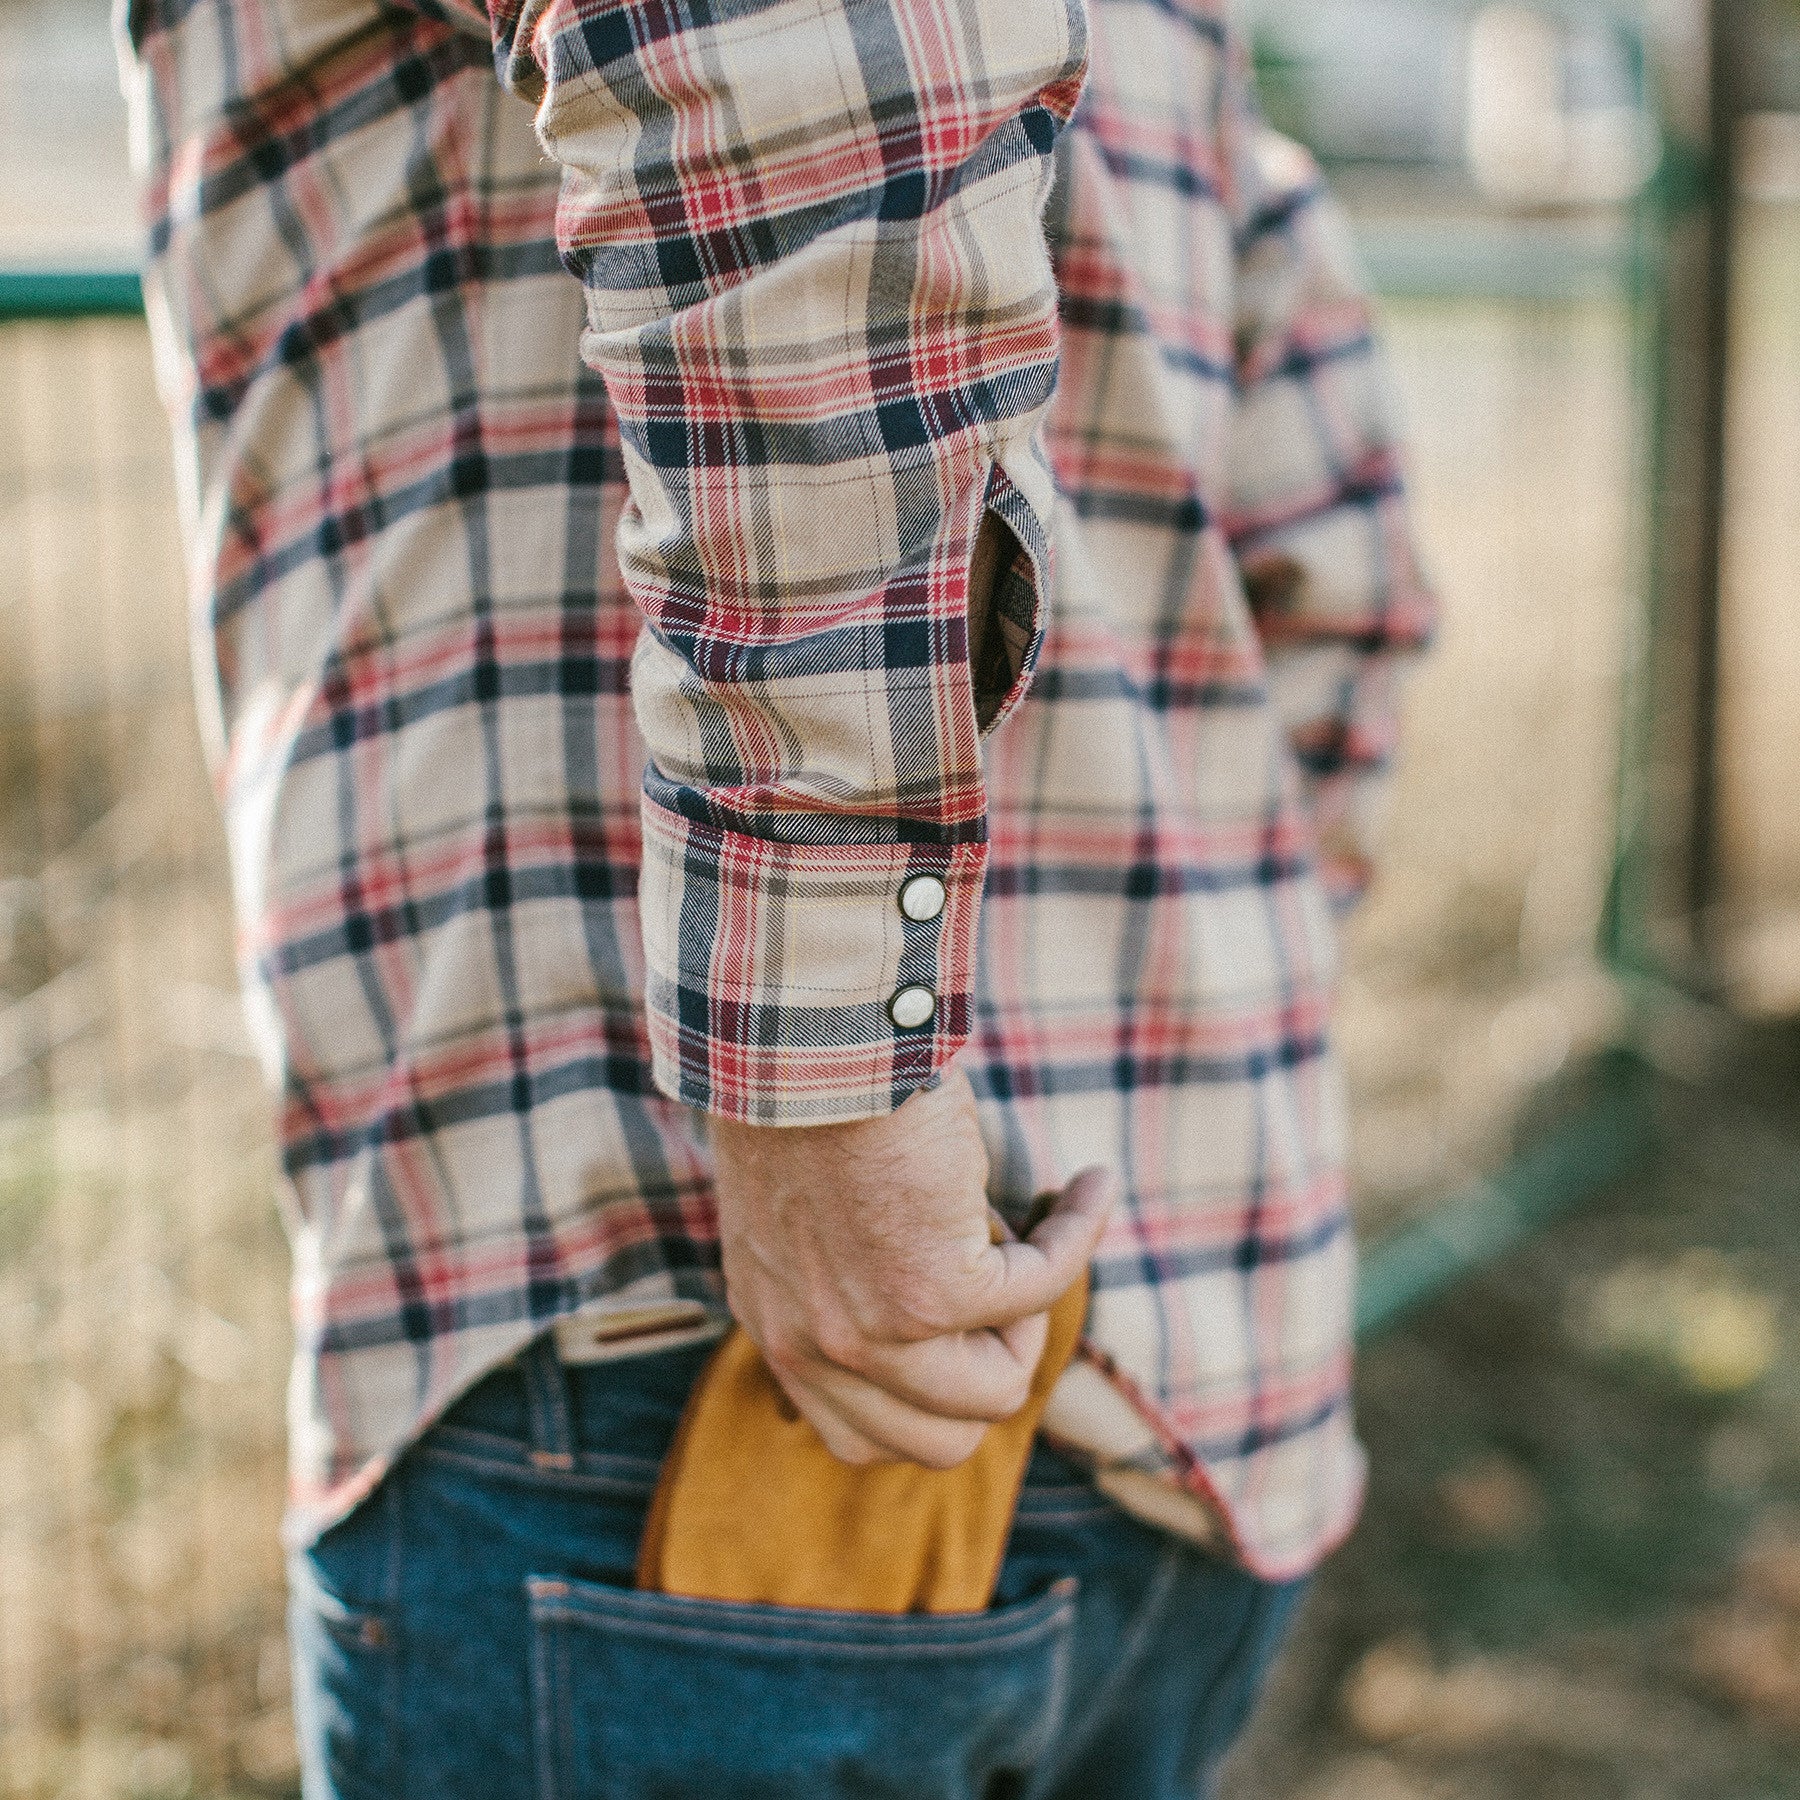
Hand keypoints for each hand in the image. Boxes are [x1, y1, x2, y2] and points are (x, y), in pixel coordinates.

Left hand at [710, 1065, 1114, 1468]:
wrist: (802, 1034)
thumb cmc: (809, 1089)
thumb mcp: (808, 1209)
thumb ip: (848, 1269)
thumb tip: (958, 1277)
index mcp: (778, 1326)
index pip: (857, 1434)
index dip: (929, 1391)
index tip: (963, 1321)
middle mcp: (814, 1347)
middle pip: (937, 1443)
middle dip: (989, 1368)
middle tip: (1000, 1282)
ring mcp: (873, 1332)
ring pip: (996, 1393)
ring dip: (1029, 1316)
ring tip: (1029, 1234)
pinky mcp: (935, 1292)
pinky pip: (1041, 1288)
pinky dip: (1076, 1234)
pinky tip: (1087, 1186)